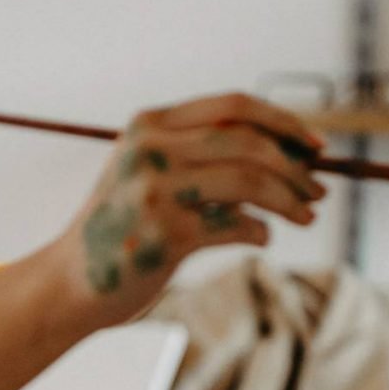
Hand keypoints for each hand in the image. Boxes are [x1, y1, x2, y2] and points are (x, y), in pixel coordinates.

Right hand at [51, 93, 325, 325]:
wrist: (69, 283)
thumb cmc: (124, 228)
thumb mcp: (150, 174)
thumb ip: (201, 155)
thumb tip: (289, 155)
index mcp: (149, 124)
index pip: (234, 106)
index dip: (284, 122)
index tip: (316, 146)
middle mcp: (151, 149)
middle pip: (249, 142)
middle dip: (294, 168)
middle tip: (318, 191)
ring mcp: (157, 191)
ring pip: (250, 182)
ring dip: (288, 200)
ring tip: (306, 216)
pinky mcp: (166, 235)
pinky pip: (236, 226)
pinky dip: (259, 232)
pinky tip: (262, 237)